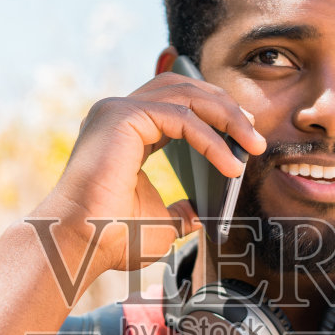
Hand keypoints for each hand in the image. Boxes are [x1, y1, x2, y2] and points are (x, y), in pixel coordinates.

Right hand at [32, 71, 264, 276]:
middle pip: (184, 88)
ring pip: (186, 95)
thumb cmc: (108, 238)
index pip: (176, 103)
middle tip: (254, 134)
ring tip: (252, 144)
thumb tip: (197, 216)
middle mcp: (117, 113)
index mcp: (124, 131)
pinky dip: (211, 139)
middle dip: (225, 107)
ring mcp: (117, 110)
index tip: (243, 136)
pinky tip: (230, 165)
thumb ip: (178, 213)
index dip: (213, 113)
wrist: (80, 246)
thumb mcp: (158, 223)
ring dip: (226, 116)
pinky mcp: (122, 117)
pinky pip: (181, 117)